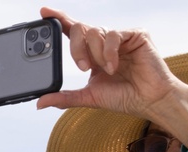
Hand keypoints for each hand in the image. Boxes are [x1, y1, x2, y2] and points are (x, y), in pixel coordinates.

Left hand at [37, 8, 187, 125]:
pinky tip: (114, 66)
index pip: (73, 32)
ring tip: (107, 70)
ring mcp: (120, 37)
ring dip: (96, 54)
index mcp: (92, 54)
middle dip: (76, 48)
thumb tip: (40, 102)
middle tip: (83, 67)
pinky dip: (110, 52)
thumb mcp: (88, 97)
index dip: (59, 20)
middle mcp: (104, 43)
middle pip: (80, 28)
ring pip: (95, 31)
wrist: (148, 100)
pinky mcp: (135, 34)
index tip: (44, 13)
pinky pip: (114, 35)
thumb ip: (64, 97)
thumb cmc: (123, 97)